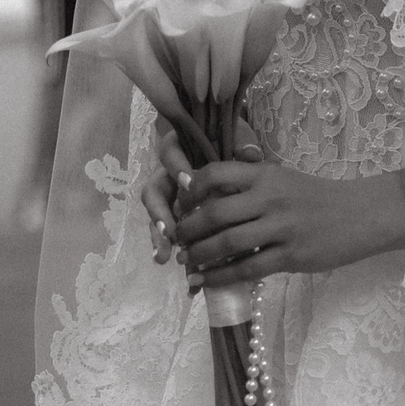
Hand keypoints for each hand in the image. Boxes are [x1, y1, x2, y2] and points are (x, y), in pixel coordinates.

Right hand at [137, 120, 235, 265]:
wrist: (239, 163)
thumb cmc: (235, 146)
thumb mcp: (240, 138)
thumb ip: (242, 141)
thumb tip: (250, 152)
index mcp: (181, 150)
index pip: (170, 153)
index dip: (176, 166)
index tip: (188, 181)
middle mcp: (169, 176)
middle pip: (154, 191)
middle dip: (158, 212)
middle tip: (168, 229)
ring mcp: (171, 200)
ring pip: (157, 217)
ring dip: (159, 237)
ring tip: (164, 256)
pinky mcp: (177, 220)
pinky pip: (169, 236)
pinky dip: (172, 251)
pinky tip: (177, 268)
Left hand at [171, 158, 404, 289]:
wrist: (362, 214)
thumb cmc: (318, 198)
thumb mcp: (283, 179)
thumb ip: (250, 186)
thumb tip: (205, 198)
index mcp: (265, 175)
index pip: (216, 174)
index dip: (190, 190)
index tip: (179, 203)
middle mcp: (270, 198)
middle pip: (215, 212)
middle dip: (187, 230)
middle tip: (176, 241)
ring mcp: (281, 227)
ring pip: (226, 243)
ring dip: (199, 255)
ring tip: (186, 263)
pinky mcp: (291, 256)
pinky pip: (246, 269)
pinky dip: (219, 277)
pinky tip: (204, 282)